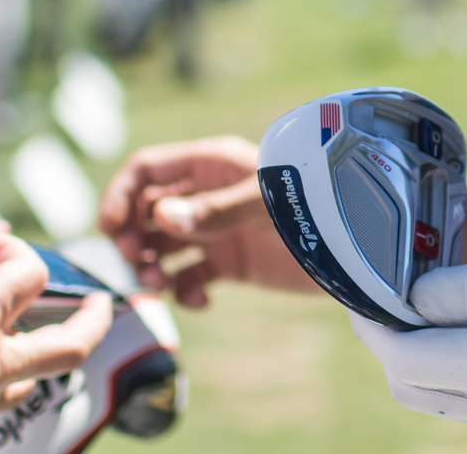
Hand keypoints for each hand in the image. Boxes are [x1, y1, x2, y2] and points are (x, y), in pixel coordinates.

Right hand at [99, 136, 315, 307]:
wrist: (354, 243)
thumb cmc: (312, 205)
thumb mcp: (264, 204)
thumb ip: (214, 211)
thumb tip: (159, 218)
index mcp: (209, 165)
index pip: (146, 171)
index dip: (121, 196)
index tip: (112, 231)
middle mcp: (206, 195)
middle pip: (145, 212)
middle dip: (133, 238)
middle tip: (139, 264)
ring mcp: (217, 229)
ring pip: (162, 246)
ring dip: (152, 267)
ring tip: (160, 286)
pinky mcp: (231, 262)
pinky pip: (191, 277)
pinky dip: (186, 291)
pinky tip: (202, 301)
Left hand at [350, 237, 466, 436]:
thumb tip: (416, 298)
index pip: (407, 357)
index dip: (374, 325)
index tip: (359, 291)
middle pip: (413, 385)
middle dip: (387, 341)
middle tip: (386, 292)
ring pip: (440, 396)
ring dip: (417, 353)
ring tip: (424, 300)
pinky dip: (450, 362)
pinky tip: (463, 319)